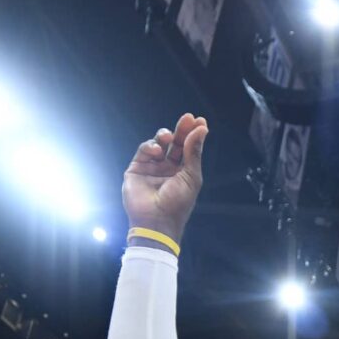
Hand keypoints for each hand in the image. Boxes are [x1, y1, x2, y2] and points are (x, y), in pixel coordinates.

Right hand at [122, 113, 208, 243]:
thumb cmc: (178, 203)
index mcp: (183, 171)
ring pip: (158, 143)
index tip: (200, 121)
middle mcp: (168, 168)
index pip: (188, 148)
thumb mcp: (191, 176)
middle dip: (181, 130)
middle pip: (175, 143)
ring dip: (164, 136)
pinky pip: (143, 151)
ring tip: (168, 136)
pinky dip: (149, 146)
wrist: (156, 221)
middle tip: (188, 118)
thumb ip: (193, 152)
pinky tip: (156, 150)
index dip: (193, 134)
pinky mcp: (137, 169)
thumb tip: (201, 129)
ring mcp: (152, 167)